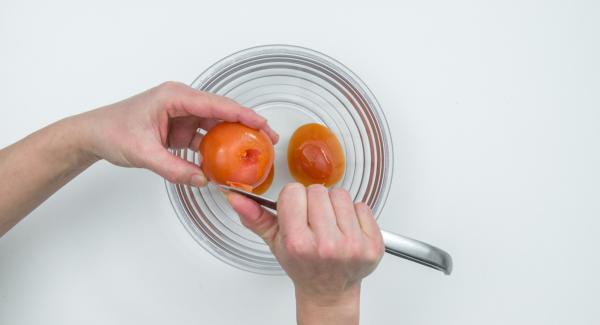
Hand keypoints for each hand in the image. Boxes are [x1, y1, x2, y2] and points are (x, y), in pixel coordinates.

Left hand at [75, 81, 277, 185]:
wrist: (93, 134)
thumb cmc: (113, 131)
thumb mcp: (144, 153)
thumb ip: (174, 169)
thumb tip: (203, 180)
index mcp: (173, 97)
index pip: (215, 104)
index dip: (242, 114)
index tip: (262, 124)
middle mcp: (181, 102)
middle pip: (221, 112)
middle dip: (246, 124)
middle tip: (268, 139)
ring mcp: (181, 114)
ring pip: (215, 124)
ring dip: (233, 137)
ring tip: (254, 150)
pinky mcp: (179, 127)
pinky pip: (204, 136)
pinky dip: (216, 147)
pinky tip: (227, 159)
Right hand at [228, 183, 383, 324]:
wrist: (329, 290)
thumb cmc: (303, 264)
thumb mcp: (275, 243)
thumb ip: (255, 218)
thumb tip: (235, 197)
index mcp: (298, 243)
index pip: (293, 192)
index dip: (293, 200)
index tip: (296, 213)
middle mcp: (326, 246)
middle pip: (318, 191)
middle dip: (314, 202)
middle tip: (314, 221)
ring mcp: (352, 246)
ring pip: (341, 195)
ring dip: (334, 205)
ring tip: (330, 224)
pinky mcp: (372, 245)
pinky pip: (362, 206)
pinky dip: (354, 214)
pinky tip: (346, 229)